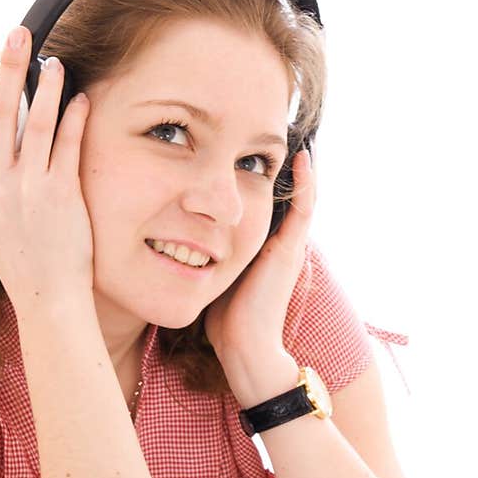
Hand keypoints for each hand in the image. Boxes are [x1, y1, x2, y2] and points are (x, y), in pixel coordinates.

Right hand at [0, 27, 94, 317]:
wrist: (44, 299)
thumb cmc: (23, 261)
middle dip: (8, 65)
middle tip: (18, 34)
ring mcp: (28, 187)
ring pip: (35, 119)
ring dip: (47, 84)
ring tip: (57, 61)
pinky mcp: (60, 194)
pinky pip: (68, 143)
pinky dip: (74, 116)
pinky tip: (82, 98)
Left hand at [203, 146, 316, 361]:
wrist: (243, 347)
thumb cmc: (222, 321)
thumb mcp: (209, 276)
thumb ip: (201, 256)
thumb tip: (171, 239)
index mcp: (259, 247)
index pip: (260, 203)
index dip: (254, 177)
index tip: (240, 148)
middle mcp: (278, 243)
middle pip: (279, 194)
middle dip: (273, 164)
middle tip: (266, 130)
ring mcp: (288, 245)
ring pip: (296, 196)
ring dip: (294, 166)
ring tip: (289, 133)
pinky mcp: (290, 249)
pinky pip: (304, 208)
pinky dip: (306, 183)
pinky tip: (302, 156)